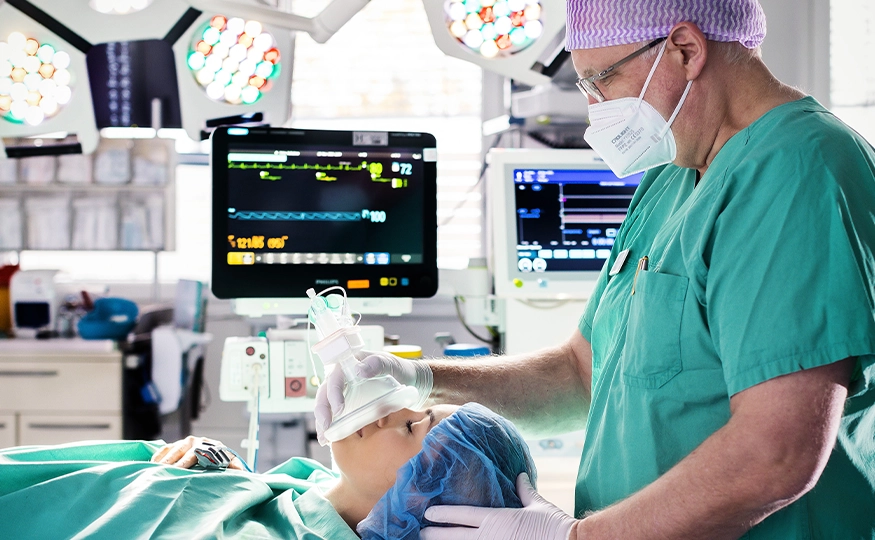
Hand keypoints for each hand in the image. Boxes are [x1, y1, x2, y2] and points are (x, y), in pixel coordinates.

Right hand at [150, 436, 245, 470]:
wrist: (215, 451)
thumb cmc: (220, 459)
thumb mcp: (228, 462)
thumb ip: (234, 465)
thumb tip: (240, 470)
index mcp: (208, 446)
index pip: (197, 453)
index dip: (187, 462)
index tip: (179, 471)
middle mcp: (195, 441)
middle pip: (182, 452)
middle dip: (173, 462)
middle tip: (163, 472)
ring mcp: (184, 442)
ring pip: (171, 450)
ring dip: (163, 460)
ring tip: (154, 470)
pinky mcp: (175, 444)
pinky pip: (164, 449)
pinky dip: (157, 456)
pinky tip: (151, 465)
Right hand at [314, 349, 432, 444]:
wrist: (413, 384)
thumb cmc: (402, 371)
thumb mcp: (392, 365)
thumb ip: (378, 364)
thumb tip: (359, 370)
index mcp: (350, 364)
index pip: (335, 376)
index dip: (333, 392)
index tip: (339, 409)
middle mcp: (344, 377)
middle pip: (325, 392)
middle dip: (323, 410)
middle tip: (326, 427)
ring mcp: (345, 391)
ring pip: (326, 405)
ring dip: (322, 421)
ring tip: (324, 438)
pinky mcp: (349, 404)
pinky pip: (336, 414)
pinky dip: (331, 426)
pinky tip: (329, 439)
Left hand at [421, 473, 575, 539]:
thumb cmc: (554, 526)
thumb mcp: (538, 505)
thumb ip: (525, 491)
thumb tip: (520, 476)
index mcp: (496, 519)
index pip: (462, 514)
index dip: (443, 514)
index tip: (428, 513)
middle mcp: (489, 536)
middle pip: (454, 535)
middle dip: (435, 534)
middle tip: (419, 532)